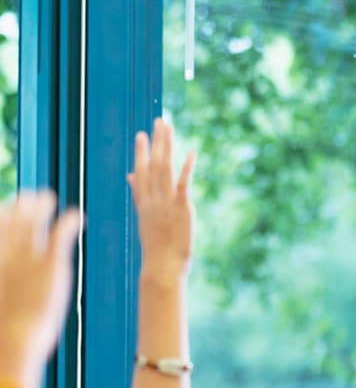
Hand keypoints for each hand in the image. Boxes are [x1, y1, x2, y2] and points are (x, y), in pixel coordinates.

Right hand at [0, 191, 79, 387]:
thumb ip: (7, 286)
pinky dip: (69, 222)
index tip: (7, 208)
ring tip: (48, 197)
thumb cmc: (2, 335)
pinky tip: (77, 216)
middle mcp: (7, 254)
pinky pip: (61, 234)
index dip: (1, 215)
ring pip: (33, 221)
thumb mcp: (4, 305)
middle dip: (20, 205)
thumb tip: (8, 313)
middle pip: (12, 220)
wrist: (11, 340)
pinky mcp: (52, 264)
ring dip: (41, 206)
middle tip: (30, 196)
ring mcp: (28, 257)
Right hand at [127, 117, 194, 276]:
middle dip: (156, 143)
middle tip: (159, 121)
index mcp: (144, 202)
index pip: (141, 172)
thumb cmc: (156, 247)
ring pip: (164, 169)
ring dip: (167, 147)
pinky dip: (186, 168)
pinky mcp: (181, 208)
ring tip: (169, 128)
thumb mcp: (146, 219)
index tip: (141, 134)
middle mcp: (153, 199)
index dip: (141, 152)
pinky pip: (183, 184)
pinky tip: (191, 153)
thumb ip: (139, 195)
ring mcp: (166, 202)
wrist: (162, 266)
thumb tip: (131, 176)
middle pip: (152, 165)